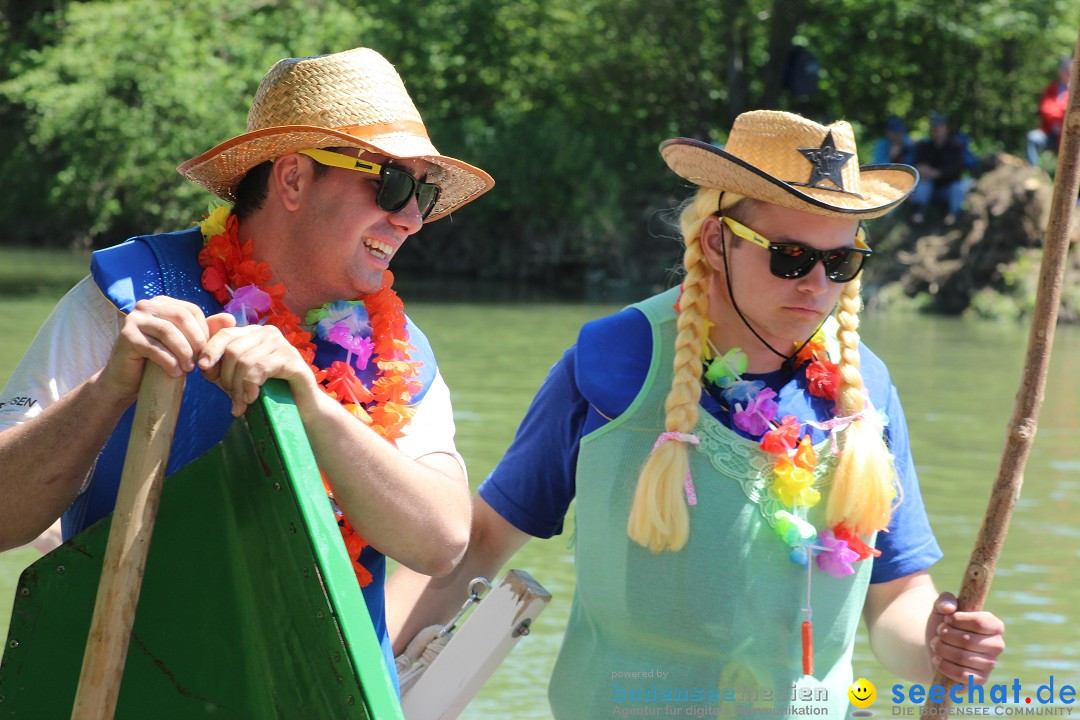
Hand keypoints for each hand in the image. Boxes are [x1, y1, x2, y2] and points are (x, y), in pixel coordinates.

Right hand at [100, 297, 235, 403]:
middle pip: (182, 317)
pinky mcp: (126, 336)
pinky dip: (169, 362)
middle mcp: (146, 305)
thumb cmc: (161, 361)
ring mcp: (133, 319)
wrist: (129, 381)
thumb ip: (207, 331)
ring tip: (189, 369)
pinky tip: (175, 373)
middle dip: (196, 341)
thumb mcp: (187, 345)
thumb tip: (231, 318)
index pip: (192, 310)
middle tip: (200, 362)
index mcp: (162, 303)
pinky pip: (154, 347)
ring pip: (169, 332)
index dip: (204, 332)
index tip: (206, 352)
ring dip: (184, 353)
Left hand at [198, 324, 316, 415]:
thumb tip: (203, 364)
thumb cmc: (267, 392)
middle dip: (226, 378)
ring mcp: (282, 343)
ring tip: (241, 403)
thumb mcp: (237, 378)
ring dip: (238, 387)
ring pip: (244, 361)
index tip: (204, 370)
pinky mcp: (291, 358)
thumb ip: (220, 368)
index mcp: (253, 333)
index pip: (224, 333)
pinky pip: (260, 368)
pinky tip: (252, 398)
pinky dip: (251, 386)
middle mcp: (267, 333)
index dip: (211, 351)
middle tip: (232, 398)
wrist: (300, 407)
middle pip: (232, 350)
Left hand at [927, 592, 1004, 684]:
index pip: (980, 623)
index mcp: (994, 625)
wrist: (935, 646)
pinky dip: (945, 666)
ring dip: (942, 649)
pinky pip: (963, 676)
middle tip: (939, 632)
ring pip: (963, 657)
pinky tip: (936, 659)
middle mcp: (997, 645)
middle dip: (946, 635)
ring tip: (935, 644)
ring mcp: (989, 664)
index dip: (958, 620)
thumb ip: (945, 600)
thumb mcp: (941, 607)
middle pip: (968, 641)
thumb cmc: (944, 624)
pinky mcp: (980, 680)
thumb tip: (949, 608)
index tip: (946, 618)